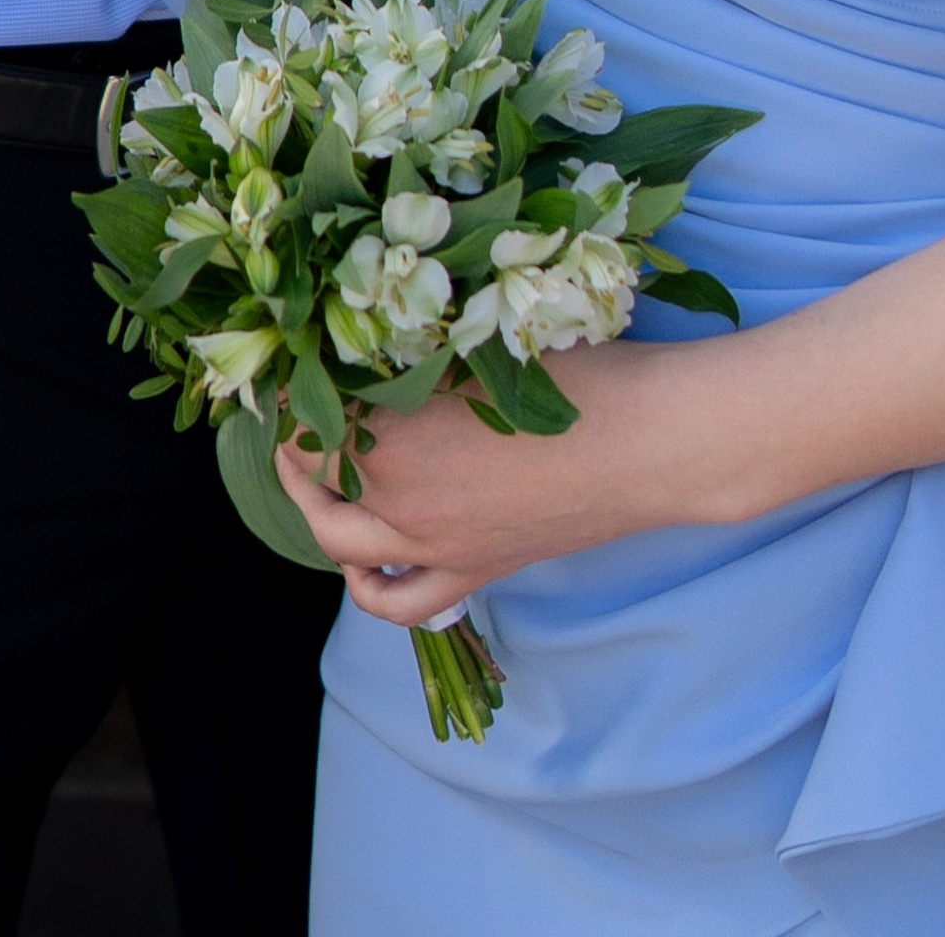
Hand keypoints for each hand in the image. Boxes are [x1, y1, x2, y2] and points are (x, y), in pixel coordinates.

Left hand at [276, 346, 705, 622]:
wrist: (649, 443)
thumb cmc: (573, 375)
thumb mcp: (479, 344)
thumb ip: (412, 353)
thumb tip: (362, 342)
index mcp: (391, 439)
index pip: (310, 418)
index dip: (295, 388)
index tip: (297, 362)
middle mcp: (400, 504)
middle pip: (313, 480)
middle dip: (294, 445)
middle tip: (296, 409)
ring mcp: (435, 548)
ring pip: (341, 545)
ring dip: (316, 508)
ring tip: (315, 474)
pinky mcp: (472, 573)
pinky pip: (399, 602)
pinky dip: (367, 583)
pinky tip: (366, 554)